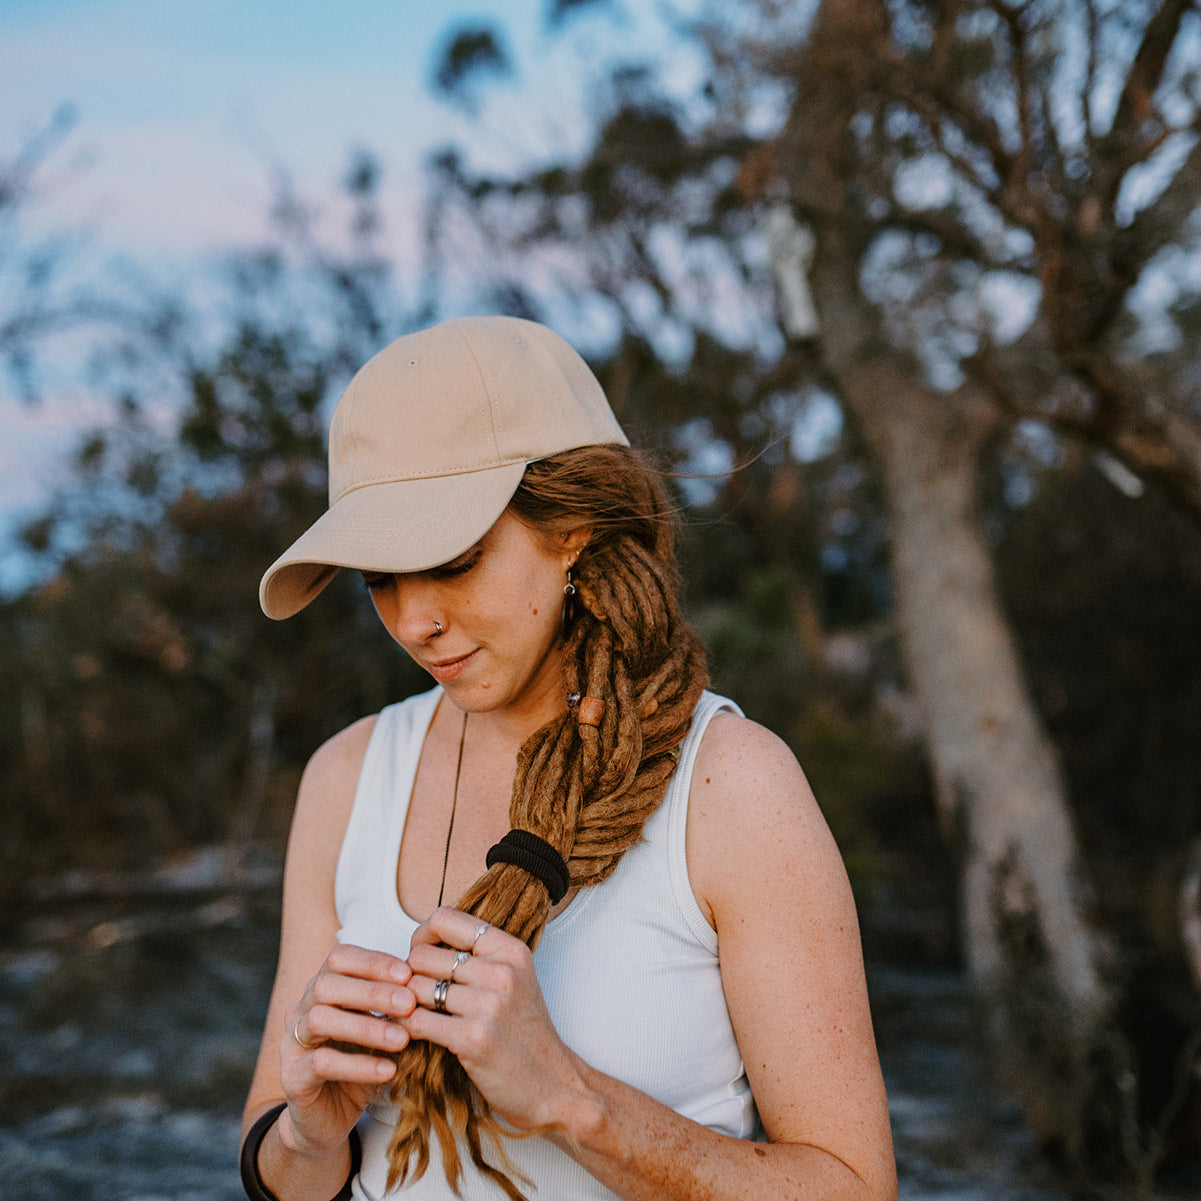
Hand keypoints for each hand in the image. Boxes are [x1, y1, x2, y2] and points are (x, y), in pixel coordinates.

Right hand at [279, 944, 415, 1155]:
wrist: (328, 1118)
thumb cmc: (360, 1063)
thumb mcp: (381, 1031)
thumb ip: (394, 1010)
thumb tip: (427, 988)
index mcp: (322, 989)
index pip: (340, 958)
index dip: (373, 962)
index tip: (408, 973)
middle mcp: (301, 1010)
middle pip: (326, 984)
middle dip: (371, 991)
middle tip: (409, 1003)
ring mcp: (292, 1043)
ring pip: (320, 1020)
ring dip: (365, 1026)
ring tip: (402, 1039)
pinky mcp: (292, 1078)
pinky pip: (321, 1063)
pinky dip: (358, 1065)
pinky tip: (387, 1070)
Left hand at [404, 908, 587, 1133]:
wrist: (555, 1086)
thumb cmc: (526, 1034)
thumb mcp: (515, 980)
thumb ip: (479, 957)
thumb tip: (423, 942)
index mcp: (510, 949)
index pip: (445, 918)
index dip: (421, 935)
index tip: (421, 955)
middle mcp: (501, 971)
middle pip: (422, 956)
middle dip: (411, 976)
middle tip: (419, 995)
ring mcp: (489, 1004)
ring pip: (415, 988)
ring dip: (407, 1005)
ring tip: (416, 1016)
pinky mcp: (473, 1038)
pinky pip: (416, 1022)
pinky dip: (406, 1029)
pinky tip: (415, 1036)